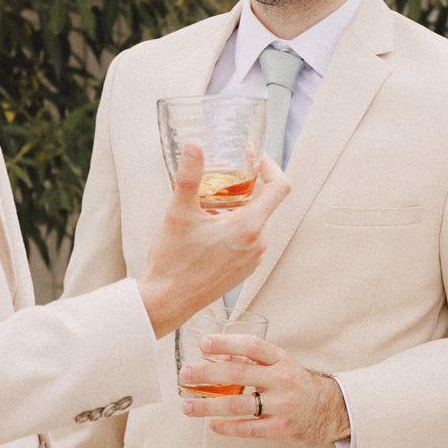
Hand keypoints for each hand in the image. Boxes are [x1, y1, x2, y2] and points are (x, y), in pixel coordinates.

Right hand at [138, 145, 290, 338]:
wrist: (167, 301)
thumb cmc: (173, 261)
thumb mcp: (179, 213)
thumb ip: (189, 176)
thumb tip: (194, 146)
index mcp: (249, 228)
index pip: (279, 187)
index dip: (270, 166)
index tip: (252, 157)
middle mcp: (258, 244)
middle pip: (265, 203)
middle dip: (246, 187)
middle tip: (222, 177)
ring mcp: (254, 259)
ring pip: (256, 221)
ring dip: (239, 208)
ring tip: (211, 204)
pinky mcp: (246, 269)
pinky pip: (249, 239)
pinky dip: (236, 228)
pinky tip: (210, 229)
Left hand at [178, 333, 350, 444]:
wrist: (329, 410)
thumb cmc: (295, 384)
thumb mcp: (280, 365)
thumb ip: (252, 360)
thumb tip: (216, 355)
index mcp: (281, 359)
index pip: (251, 346)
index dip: (226, 342)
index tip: (204, 344)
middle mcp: (282, 379)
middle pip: (238, 373)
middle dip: (207, 374)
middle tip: (185, 374)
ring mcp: (282, 405)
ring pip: (237, 404)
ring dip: (207, 406)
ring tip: (187, 406)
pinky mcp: (280, 428)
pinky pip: (246, 428)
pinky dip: (225, 427)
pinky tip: (211, 424)